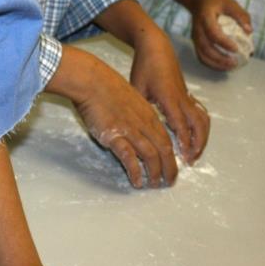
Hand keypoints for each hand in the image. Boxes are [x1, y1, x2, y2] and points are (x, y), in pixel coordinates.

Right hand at [64, 46, 178, 187]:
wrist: (92, 81)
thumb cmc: (107, 85)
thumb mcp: (131, 97)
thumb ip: (137, 113)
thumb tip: (138, 126)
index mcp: (148, 114)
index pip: (166, 139)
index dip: (171, 156)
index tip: (172, 166)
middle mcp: (143, 123)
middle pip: (164, 150)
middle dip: (169, 168)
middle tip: (169, 182)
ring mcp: (130, 130)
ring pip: (151, 156)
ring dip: (155, 173)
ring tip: (154, 184)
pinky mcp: (114, 136)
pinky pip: (129, 158)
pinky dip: (135, 171)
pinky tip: (136, 181)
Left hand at [129, 29, 209, 164]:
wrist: (156, 47)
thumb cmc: (144, 66)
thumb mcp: (137, 86)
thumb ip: (139, 107)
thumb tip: (137, 129)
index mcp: (169, 97)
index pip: (180, 124)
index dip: (184, 141)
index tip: (183, 157)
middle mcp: (182, 98)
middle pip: (198, 124)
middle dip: (198, 144)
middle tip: (191, 160)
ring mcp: (187, 96)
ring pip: (203, 119)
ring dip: (202, 137)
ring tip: (194, 152)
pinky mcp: (188, 94)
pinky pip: (200, 112)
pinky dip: (201, 127)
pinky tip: (194, 137)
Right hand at [190, 0, 251, 70]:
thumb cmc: (216, 1)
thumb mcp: (230, 3)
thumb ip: (240, 15)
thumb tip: (249, 31)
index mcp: (205, 17)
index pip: (213, 33)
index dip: (224, 43)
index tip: (236, 49)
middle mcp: (198, 29)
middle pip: (206, 48)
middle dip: (220, 58)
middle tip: (235, 62)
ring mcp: (195, 37)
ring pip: (202, 55)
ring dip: (216, 64)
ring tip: (231, 66)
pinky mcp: (196, 43)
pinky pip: (202, 57)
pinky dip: (212, 64)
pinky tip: (224, 65)